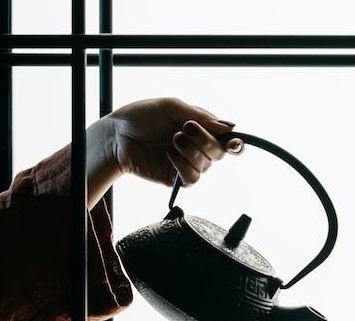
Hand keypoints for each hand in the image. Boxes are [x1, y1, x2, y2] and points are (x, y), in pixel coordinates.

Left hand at [86, 97, 242, 207]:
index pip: (227, 140)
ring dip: (190, 151)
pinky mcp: (176, 179)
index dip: (236, 144)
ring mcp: (188, 164)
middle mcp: (197, 148)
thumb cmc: (142, 117)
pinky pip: (192, 178)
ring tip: (172, 140)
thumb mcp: (172, 107)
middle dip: (205, 141)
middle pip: (219, 152)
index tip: (234, 142)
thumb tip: (230, 127)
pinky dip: (182, 165)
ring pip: (206, 165)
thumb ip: (201, 116)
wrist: (118, 135)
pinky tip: (169, 155)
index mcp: (201, 128)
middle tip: (186, 129)